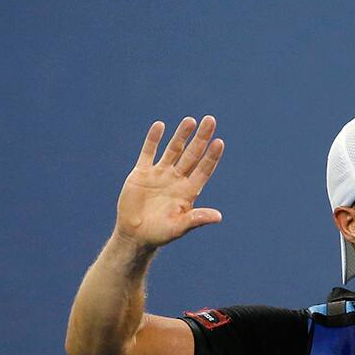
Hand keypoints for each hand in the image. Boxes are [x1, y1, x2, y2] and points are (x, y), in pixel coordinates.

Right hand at [115, 116, 224, 249]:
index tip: (219, 142)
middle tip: (211, 120)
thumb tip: (219, 217)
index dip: (211, 157)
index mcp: (188, 191)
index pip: (203, 169)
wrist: (135, 234)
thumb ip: (197, 219)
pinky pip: (148, 152)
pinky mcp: (142, 172)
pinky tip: (160, 126)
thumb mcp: (179, 227)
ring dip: (181, 135)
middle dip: (201, 138)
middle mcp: (177, 179)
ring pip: (173, 150)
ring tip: (191, 120)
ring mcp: (160, 174)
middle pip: (192, 154)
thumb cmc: (160, 233)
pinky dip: (153, 140)